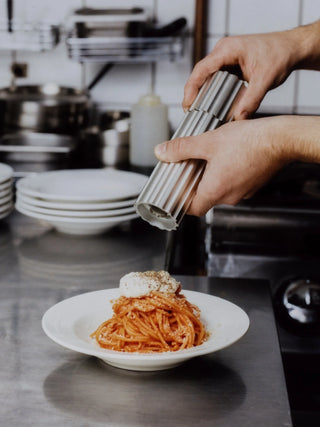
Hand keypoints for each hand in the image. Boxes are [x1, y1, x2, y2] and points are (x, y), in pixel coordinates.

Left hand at [154, 115, 319, 215]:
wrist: (280, 139)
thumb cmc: (249, 141)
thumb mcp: (207, 142)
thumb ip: (182, 148)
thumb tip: (162, 152)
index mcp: (215, 190)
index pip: (193, 210)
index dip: (183, 202)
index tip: (178, 191)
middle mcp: (230, 196)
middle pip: (206, 199)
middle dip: (196, 186)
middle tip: (190, 170)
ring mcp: (244, 192)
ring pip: (221, 191)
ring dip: (213, 180)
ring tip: (209, 161)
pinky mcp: (254, 185)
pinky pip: (235, 185)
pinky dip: (228, 176)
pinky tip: (227, 158)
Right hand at [183, 21, 319, 118]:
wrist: (290, 49)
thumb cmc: (279, 54)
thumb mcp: (266, 79)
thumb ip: (252, 100)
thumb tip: (239, 118)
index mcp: (227, 49)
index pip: (201, 70)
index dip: (191, 89)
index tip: (188, 105)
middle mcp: (222, 53)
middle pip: (200, 76)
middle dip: (195, 95)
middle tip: (192, 114)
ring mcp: (224, 60)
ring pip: (207, 80)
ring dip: (203, 96)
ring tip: (200, 113)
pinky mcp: (228, 67)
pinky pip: (215, 82)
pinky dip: (213, 94)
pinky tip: (212, 107)